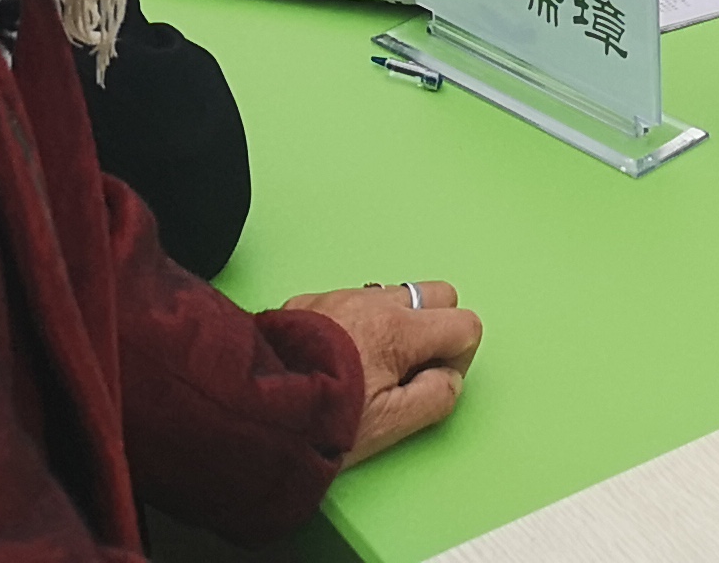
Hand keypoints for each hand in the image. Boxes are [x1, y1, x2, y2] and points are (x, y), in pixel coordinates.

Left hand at [288, 281, 480, 467]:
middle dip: (435, 328)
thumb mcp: (391, 423)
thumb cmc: (323, 419)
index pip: (464, 323)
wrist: (254, 407)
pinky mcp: (308, 301)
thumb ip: (436, 397)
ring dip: (395, 324)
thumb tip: (448, 377)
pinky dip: (357, 322)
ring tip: (367, 366)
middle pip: (436, 294)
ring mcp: (339, 295)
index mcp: (399, 330)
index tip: (427, 383)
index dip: (456, 359)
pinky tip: (335, 358)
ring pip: (393, 295)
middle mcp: (373, 301)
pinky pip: (353, 300)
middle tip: (407, 369)